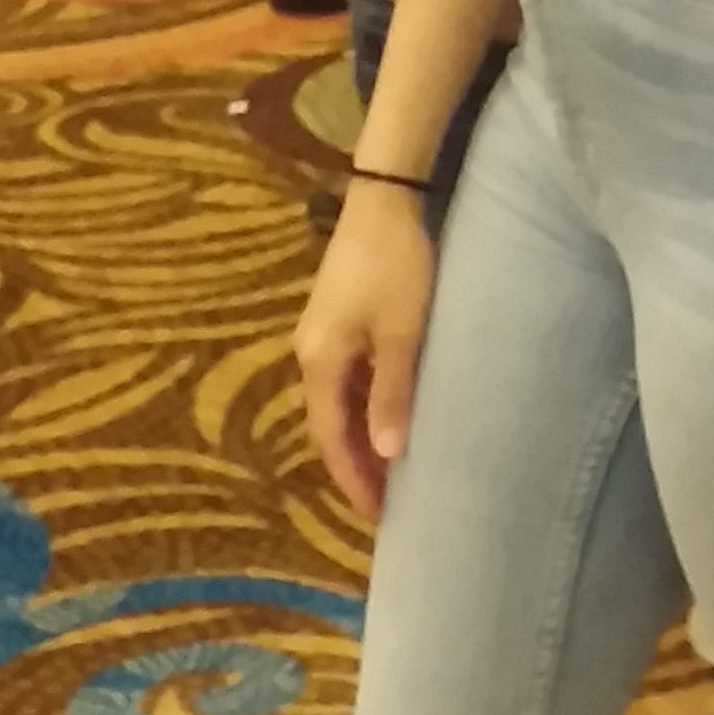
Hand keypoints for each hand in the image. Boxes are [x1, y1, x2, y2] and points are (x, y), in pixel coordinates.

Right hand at [296, 180, 436, 515]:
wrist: (386, 199)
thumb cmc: (397, 266)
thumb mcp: (403, 332)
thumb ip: (393, 391)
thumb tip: (386, 452)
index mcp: (320, 361)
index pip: (330, 436)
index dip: (353, 477)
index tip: (377, 515)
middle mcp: (310, 352)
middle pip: (328, 422)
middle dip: (354, 463)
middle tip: (387, 501)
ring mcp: (322, 333)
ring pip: (338, 400)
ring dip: (360, 435)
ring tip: (393, 467)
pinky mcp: (339, 317)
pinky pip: (347, 377)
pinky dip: (365, 405)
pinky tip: (389, 414)